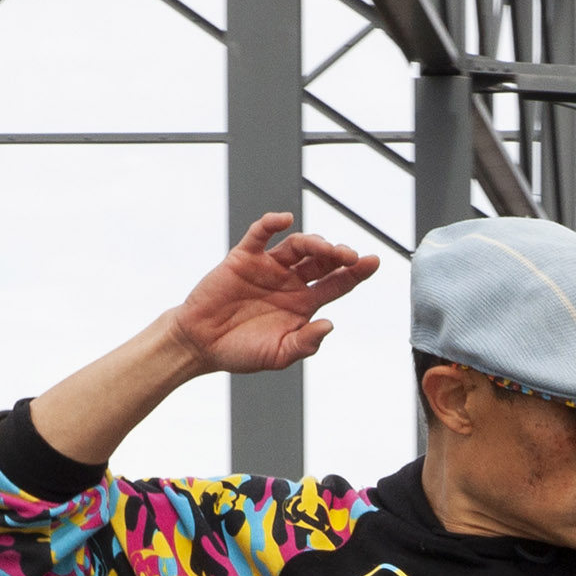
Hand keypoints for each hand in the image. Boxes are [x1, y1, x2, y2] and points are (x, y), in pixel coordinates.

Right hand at [166, 214, 379, 374]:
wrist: (201, 345)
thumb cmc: (241, 351)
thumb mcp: (278, 355)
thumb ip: (305, 343)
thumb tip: (329, 325)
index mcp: (304, 304)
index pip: (337, 283)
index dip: (357, 272)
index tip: (374, 262)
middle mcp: (291, 281)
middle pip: (323, 261)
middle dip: (340, 255)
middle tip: (351, 256)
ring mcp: (268, 268)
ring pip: (297, 245)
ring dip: (315, 242)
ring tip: (326, 248)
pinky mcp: (243, 258)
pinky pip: (260, 235)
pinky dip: (271, 223)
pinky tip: (284, 219)